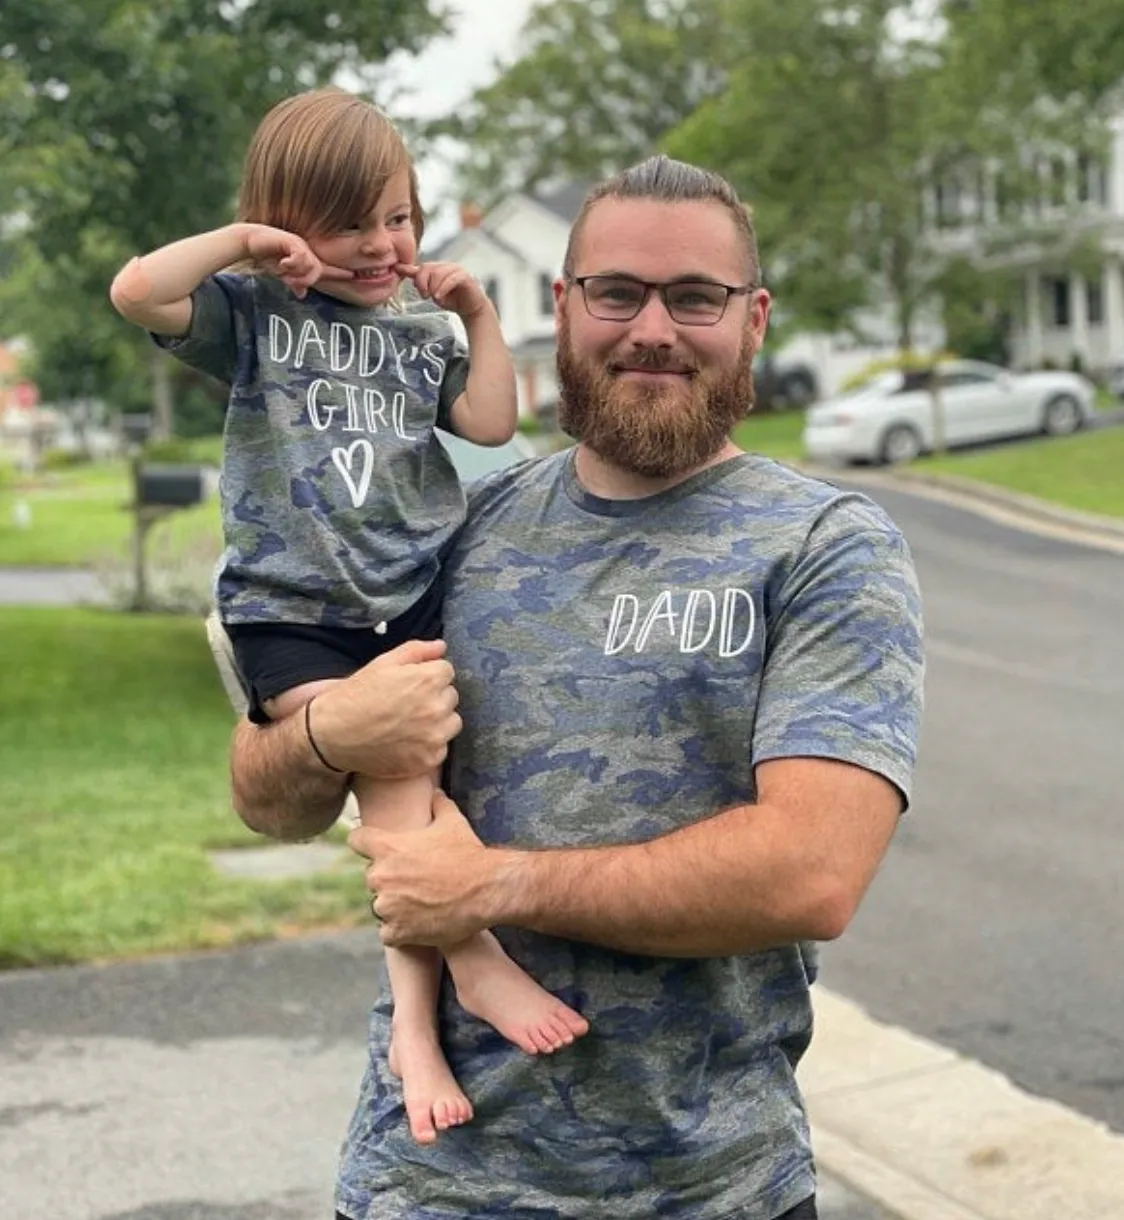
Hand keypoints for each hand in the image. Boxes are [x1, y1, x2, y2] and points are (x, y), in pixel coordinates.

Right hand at [242, 225, 352, 297]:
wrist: (252, 242)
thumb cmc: (268, 256)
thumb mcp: (282, 274)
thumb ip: (293, 283)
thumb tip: (302, 294)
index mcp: (307, 260)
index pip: (326, 269)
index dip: (339, 273)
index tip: (353, 275)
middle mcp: (307, 252)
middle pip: (317, 272)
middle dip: (304, 280)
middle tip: (288, 280)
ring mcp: (300, 246)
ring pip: (310, 266)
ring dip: (296, 274)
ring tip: (283, 272)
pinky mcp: (291, 241)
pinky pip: (301, 257)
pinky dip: (293, 264)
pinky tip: (282, 263)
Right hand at [312, 639, 460, 777]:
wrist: (333, 735)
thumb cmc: (356, 696)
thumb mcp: (383, 663)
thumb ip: (417, 651)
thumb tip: (441, 647)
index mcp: (428, 680)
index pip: (447, 671)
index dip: (428, 676)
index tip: (412, 684)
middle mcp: (436, 707)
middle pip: (451, 697)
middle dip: (434, 697)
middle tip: (408, 704)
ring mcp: (434, 736)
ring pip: (451, 723)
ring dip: (438, 722)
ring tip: (410, 723)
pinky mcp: (429, 759)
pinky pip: (442, 748)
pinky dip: (429, 746)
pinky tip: (408, 742)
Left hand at [350, 790, 497, 946]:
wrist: (486, 890)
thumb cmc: (468, 853)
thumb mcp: (453, 821)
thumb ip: (438, 804)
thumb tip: (435, 792)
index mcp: (387, 847)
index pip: (356, 840)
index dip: (367, 842)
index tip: (376, 848)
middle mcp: (381, 877)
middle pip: (372, 877)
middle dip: (389, 878)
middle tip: (415, 881)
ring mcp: (387, 907)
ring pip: (380, 906)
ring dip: (394, 906)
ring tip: (421, 904)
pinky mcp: (397, 932)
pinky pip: (388, 933)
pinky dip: (400, 931)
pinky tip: (420, 923)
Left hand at [397, 261, 490, 319]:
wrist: (471, 308)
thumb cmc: (453, 299)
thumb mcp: (433, 292)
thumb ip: (422, 283)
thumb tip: (408, 277)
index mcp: (437, 269)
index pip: (420, 267)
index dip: (408, 268)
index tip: (396, 269)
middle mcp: (446, 266)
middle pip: (427, 268)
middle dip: (422, 282)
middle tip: (424, 295)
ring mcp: (456, 270)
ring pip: (438, 273)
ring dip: (433, 287)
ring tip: (433, 297)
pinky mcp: (465, 276)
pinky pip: (452, 279)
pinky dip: (443, 288)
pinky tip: (438, 297)